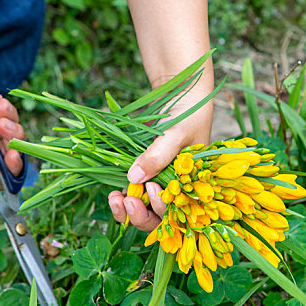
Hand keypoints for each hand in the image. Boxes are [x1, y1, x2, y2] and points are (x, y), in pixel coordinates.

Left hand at [111, 0, 212, 231]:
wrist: (180, 88)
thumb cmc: (189, 110)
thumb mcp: (178, 132)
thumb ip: (158, 155)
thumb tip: (133, 178)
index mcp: (194, 184)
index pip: (179, 212)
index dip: (161, 209)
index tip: (149, 191)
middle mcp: (176, 187)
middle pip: (157, 216)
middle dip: (139, 214)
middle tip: (125, 201)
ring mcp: (157, 180)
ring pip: (141, 207)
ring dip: (126, 208)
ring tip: (113, 198)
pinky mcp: (142, 170)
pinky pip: (130, 190)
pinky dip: (120, 193)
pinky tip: (111, 191)